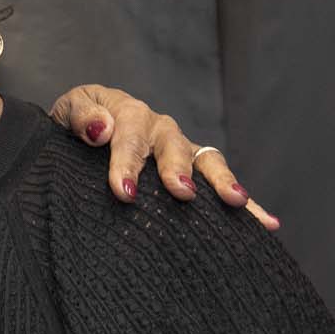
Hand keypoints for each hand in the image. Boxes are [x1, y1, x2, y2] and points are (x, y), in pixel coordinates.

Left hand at [47, 84, 280, 230]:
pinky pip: (222, 185)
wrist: (81, 131)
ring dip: (222, 181)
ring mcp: (181, 150)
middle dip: (177, 170)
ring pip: (207, 162)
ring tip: (236, 201)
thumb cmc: (75, 124)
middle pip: (173, 148)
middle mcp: (160, 129)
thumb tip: (101, 130)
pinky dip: (247, 204)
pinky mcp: (193, 171)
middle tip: (181, 193)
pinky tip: (267, 222)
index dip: (127, 163)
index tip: (124, 191)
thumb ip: (80, 116)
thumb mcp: (68, 111)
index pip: (128, 138)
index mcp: (129, 114)